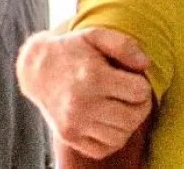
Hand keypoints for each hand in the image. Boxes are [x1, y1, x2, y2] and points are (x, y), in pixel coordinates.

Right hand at [15, 27, 152, 158]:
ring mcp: (74, 123)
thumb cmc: (73, 49)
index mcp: (93, 77)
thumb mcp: (97, 35)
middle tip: (133, 96)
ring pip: (121, 136)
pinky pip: (104, 149)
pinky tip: (109, 121)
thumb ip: (124, 45)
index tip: (132, 78)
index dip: (142, 84)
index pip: (140, 92)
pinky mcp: (69, 137)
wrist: (37, 69)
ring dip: (128, 123)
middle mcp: (82, 104)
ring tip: (121, 107)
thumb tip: (145, 65)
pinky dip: (113, 138)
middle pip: (133, 116)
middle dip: (141, 105)